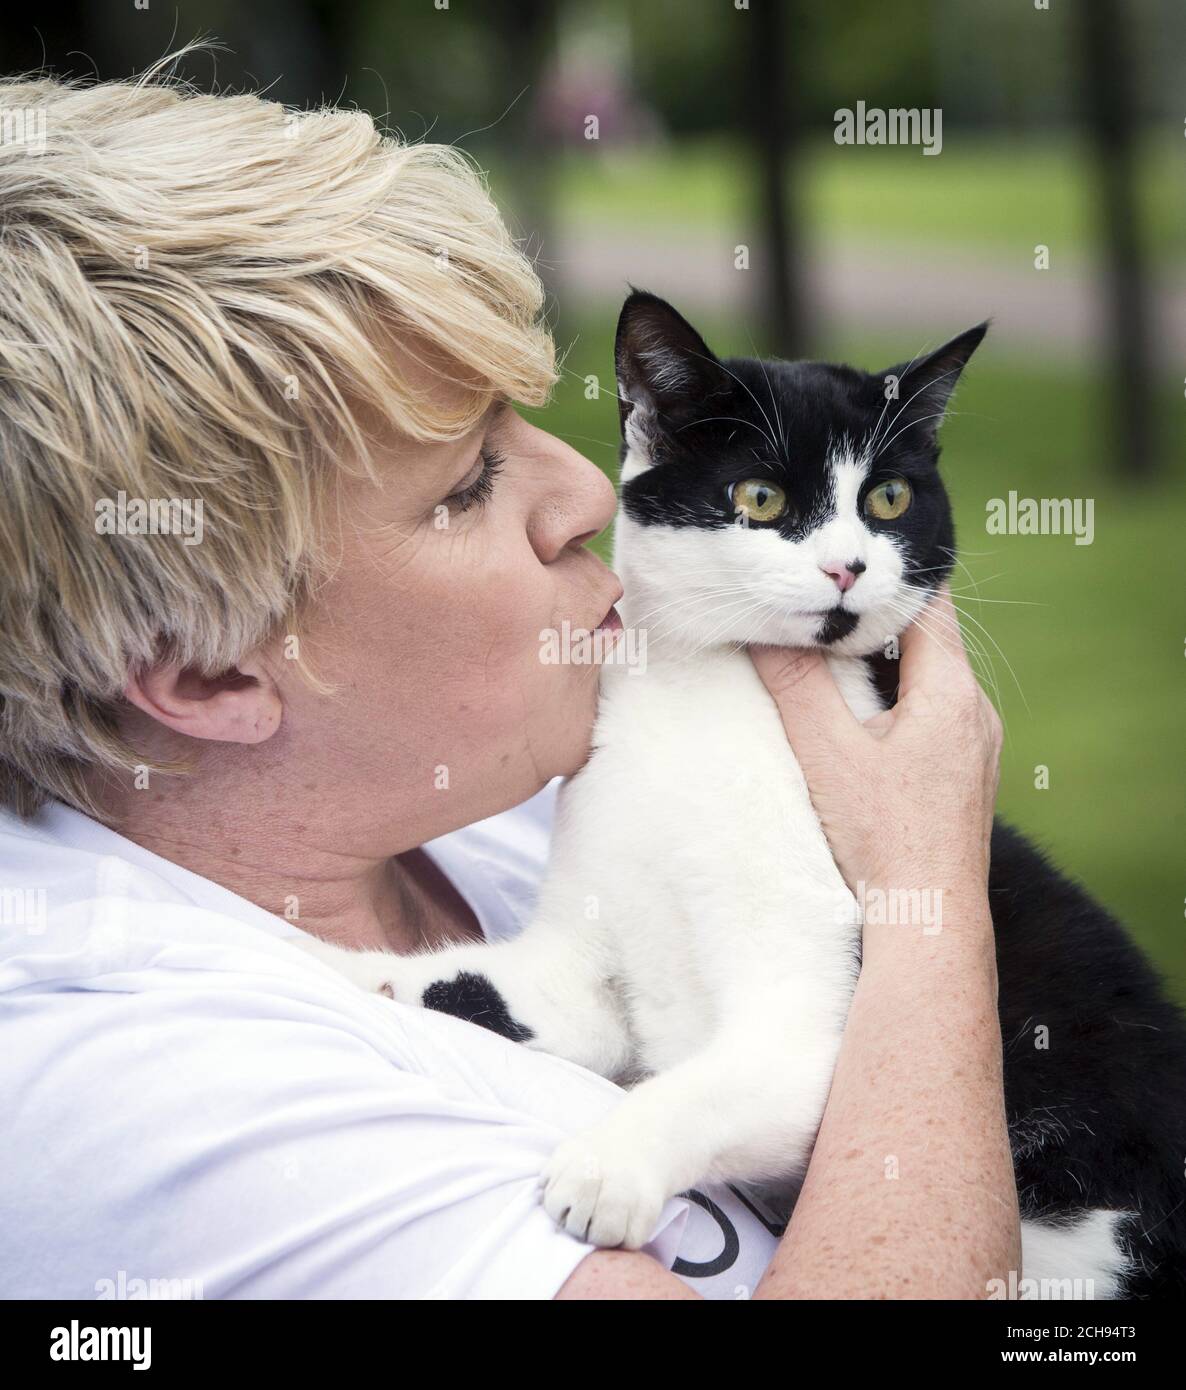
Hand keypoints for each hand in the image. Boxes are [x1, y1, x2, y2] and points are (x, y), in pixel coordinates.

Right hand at [750, 586, 1001, 907]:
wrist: (928, 921)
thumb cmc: (883, 841)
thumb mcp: (826, 753)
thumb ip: (796, 682)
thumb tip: (764, 626)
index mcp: (952, 691)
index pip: (925, 599)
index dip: (879, 576)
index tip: (833, 567)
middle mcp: (974, 710)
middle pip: (922, 636)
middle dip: (867, 620)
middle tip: (813, 608)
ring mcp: (973, 744)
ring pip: (923, 676)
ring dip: (876, 664)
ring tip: (821, 659)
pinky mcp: (961, 773)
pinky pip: (926, 713)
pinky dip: (888, 701)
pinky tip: (849, 721)